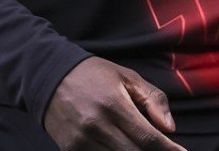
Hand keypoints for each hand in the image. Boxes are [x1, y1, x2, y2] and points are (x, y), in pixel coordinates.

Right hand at [42, 56, 184, 150]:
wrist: (49, 76)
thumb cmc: (93, 75)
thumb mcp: (126, 77)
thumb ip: (152, 99)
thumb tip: (169, 129)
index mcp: (113, 104)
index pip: (148, 138)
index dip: (169, 150)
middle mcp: (96, 125)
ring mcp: (81, 141)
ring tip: (142, 147)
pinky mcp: (70, 150)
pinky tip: (122, 147)